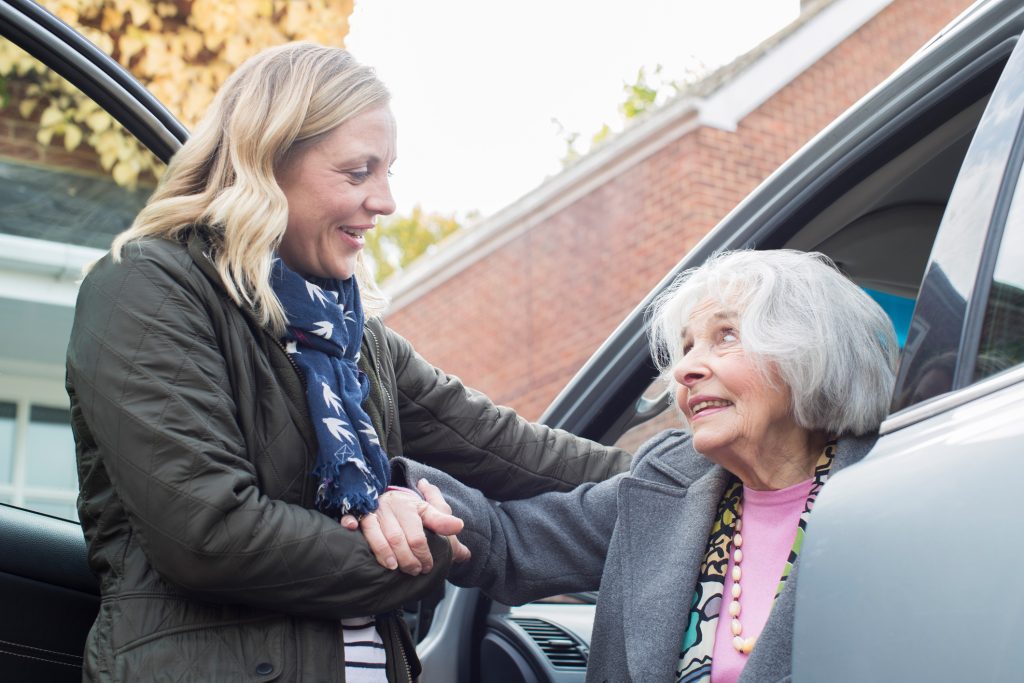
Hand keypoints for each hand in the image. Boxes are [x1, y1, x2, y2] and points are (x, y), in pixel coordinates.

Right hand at [340, 484, 464, 573]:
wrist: (385, 497)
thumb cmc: (410, 512)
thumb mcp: (430, 516)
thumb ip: (447, 535)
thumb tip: (466, 554)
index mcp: (411, 505)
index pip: (419, 535)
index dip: (424, 554)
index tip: (428, 567)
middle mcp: (391, 506)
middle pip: (398, 538)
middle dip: (407, 559)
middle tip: (414, 571)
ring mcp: (373, 510)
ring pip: (376, 534)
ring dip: (384, 553)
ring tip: (394, 568)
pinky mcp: (356, 514)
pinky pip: (351, 518)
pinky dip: (351, 523)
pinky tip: (352, 530)